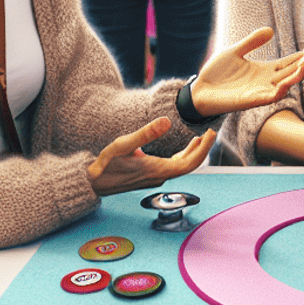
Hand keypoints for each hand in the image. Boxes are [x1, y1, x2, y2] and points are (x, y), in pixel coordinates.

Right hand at [88, 117, 215, 196]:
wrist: (92, 182)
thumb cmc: (104, 164)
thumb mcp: (123, 144)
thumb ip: (146, 133)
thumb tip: (167, 122)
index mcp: (158, 170)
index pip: (190, 163)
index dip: (204, 149)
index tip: (211, 134)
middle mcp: (160, 176)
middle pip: (190, 164)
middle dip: (203, 148)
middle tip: (211, 131)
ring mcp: (156, 177)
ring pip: (183, 166)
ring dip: (194, 152)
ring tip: (203, 136)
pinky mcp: (151, 175)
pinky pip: (175, 166)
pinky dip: (184, 156)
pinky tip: (187, 147)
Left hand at [190, 27, 303, 116]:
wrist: (198, 92)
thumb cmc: (216, 74)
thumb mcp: (235, 52)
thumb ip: (252, 42)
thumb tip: (271, 30)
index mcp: (266, 70)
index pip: (293, 60)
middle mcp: (268, 81)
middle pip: (296, 69)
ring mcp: (261, 92)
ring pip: (287, 83)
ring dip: (299, 74)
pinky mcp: (250, 101)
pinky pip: (269, 97)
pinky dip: (280, 90)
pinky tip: (288, 82)